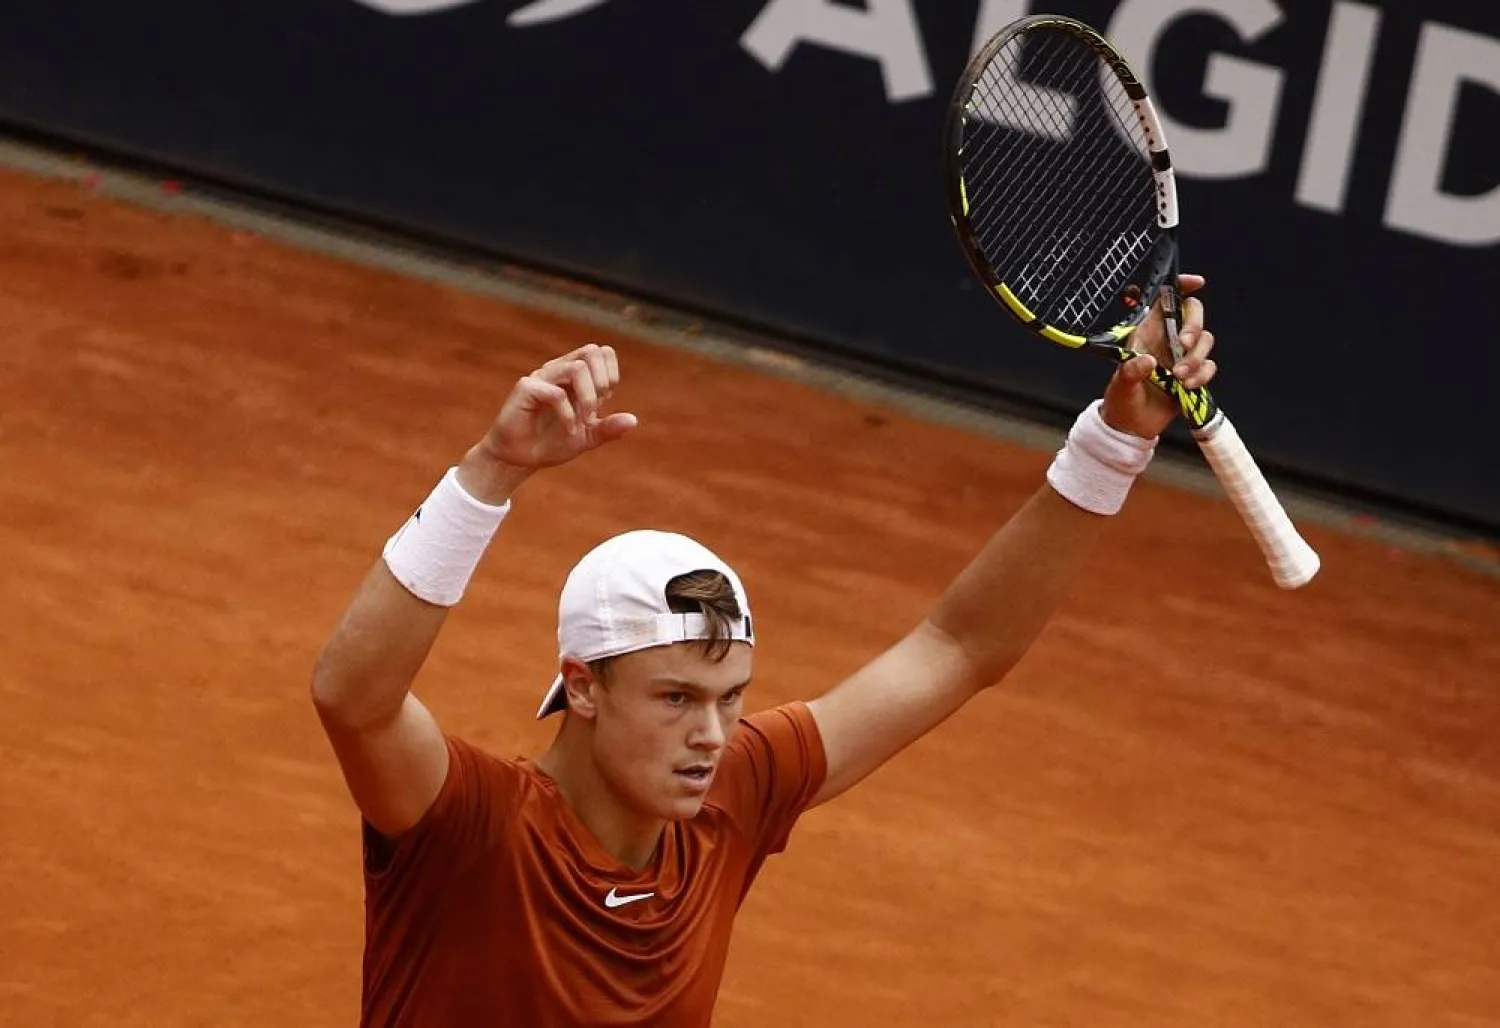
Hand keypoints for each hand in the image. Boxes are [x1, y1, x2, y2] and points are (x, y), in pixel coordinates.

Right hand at [458, 343, 637, 501]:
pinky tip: (569, 430)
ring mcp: (541, 377)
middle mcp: (558, 370)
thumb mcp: (586, 437)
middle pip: (591, 351)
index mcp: (574, 375)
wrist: (519, 458)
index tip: (604, 400)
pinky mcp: (526, 389)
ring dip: (588, 397)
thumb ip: (607, 428)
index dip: (610, 374)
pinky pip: (555, 393)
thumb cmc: (550, 443)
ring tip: (584, 421)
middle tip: (597, 408)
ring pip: (576, 367)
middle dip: (602, 381)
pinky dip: (568, 414)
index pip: (601, 352)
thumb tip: (633, 420)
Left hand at [1100, 274, 1217, 439]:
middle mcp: (1167, 340)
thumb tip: (1148, 362)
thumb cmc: (1121, 399)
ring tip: (1178, 378)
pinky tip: (1187, 387)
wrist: (1131, 426)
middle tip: (1183, 344)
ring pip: (1205, 341)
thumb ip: (1131, 372)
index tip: (1197, 283)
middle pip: (1193, 315)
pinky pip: (1209, 366)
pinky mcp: (1194, 374)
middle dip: (1194, 326)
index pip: (1167, 301)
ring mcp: (1182, 356)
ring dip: (1196, 357)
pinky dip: (1202, 375)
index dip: (1181, 287)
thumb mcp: (1121, 385)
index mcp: (1147, 332)